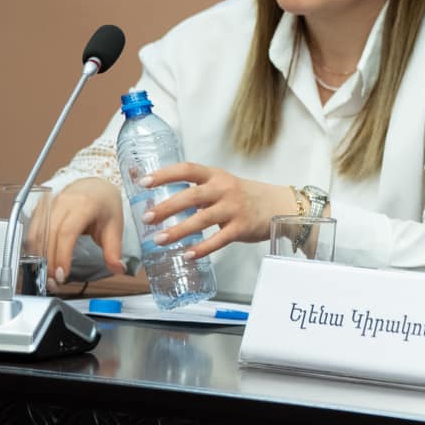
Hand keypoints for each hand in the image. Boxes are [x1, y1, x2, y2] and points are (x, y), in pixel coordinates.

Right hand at [40, 178, 126, 284]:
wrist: (94, 186)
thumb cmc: (105, 204)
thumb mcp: (115, 225)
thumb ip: (114, 249)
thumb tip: (118, 269)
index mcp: (84, 204)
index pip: (67, 232)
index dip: (61, 255)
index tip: (62, 274)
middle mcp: (63, 202)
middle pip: (49, 234)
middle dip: (49, 261)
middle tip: (54, 280)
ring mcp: (49, 204)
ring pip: (37, 233)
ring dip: (39, 256)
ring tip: (47, 274)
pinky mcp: (40, 209)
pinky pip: (32, 230)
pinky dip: (34, 248)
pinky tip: (40, 261)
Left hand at [135, 163, 297, 259]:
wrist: (281, 206)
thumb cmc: (246, 197)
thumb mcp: (224, 185)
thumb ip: (199, 191)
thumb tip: (164, 201)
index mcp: (217, 176)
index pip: (187, 169)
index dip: (164, 175)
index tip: (143, 182)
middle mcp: (225, 190)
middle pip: (191, 196)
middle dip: (166, 207)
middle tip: (147, 218)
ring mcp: (234, 209)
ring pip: (201, 220)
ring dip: (178, 230)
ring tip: (160, 239)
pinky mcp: (242, 228)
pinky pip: (218, 240)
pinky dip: (202, 248)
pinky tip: (187, 254)